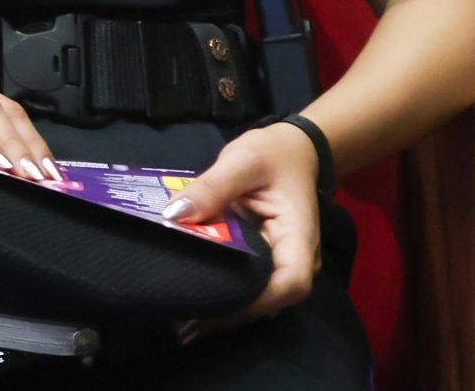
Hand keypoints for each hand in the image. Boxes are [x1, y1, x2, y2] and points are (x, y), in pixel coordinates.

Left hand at [167, 121, 321, 330]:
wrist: (293, 150)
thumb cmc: (274, 154)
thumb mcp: (242, 161)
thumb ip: (212, 186)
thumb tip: (175, 215)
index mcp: (299, 237)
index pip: (290, 282)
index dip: (257, 302)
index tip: (215, 307)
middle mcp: (295, 258)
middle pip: (269, 298)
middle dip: (229, 312)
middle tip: (183, 323)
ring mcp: (280, 261)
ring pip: (256, 295)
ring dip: (223, 307)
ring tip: (181, 320)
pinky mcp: (263, 258)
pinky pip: (245, 280)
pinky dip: (221, 290)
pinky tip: (191, 298)